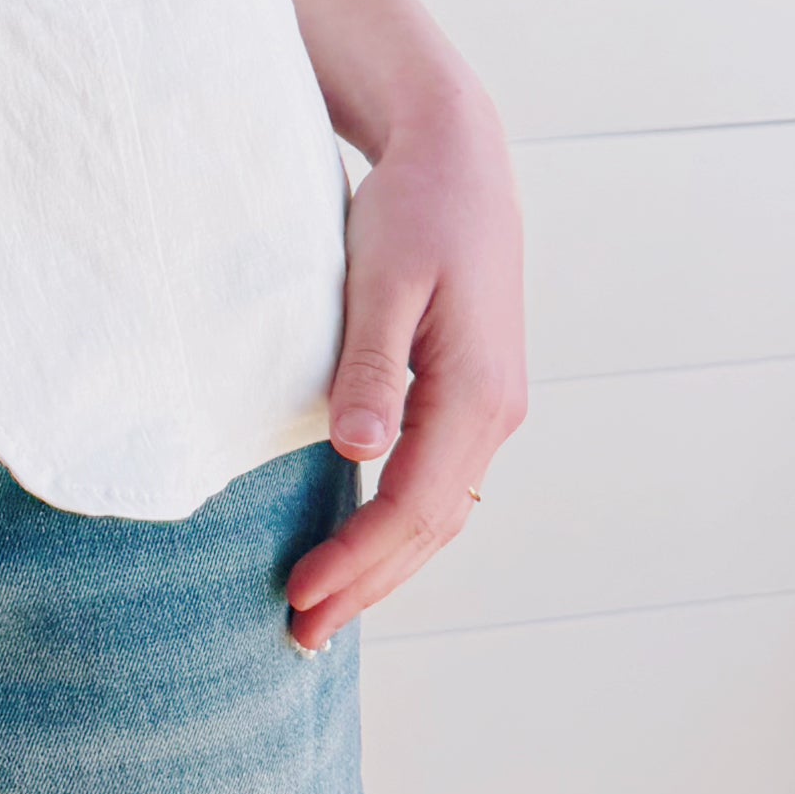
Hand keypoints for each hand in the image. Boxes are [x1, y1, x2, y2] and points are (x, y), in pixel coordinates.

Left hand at [285, 77, 526, 654]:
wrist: (457, 158)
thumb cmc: (416, 210)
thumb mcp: (382, 279)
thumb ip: (368, 367)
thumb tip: (355, 452)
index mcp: (477, 393)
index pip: (414, 506)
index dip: (357, 559)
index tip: (299, 595)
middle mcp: (495, 412)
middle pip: (431, 528)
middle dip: (367, 585)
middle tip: (301, 635)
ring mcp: (490, 407)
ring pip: (440, 513)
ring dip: (385, 566)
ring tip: (328, 610)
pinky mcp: (472, 395)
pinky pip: (439, 482)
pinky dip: (401, 526)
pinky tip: (364, 544)